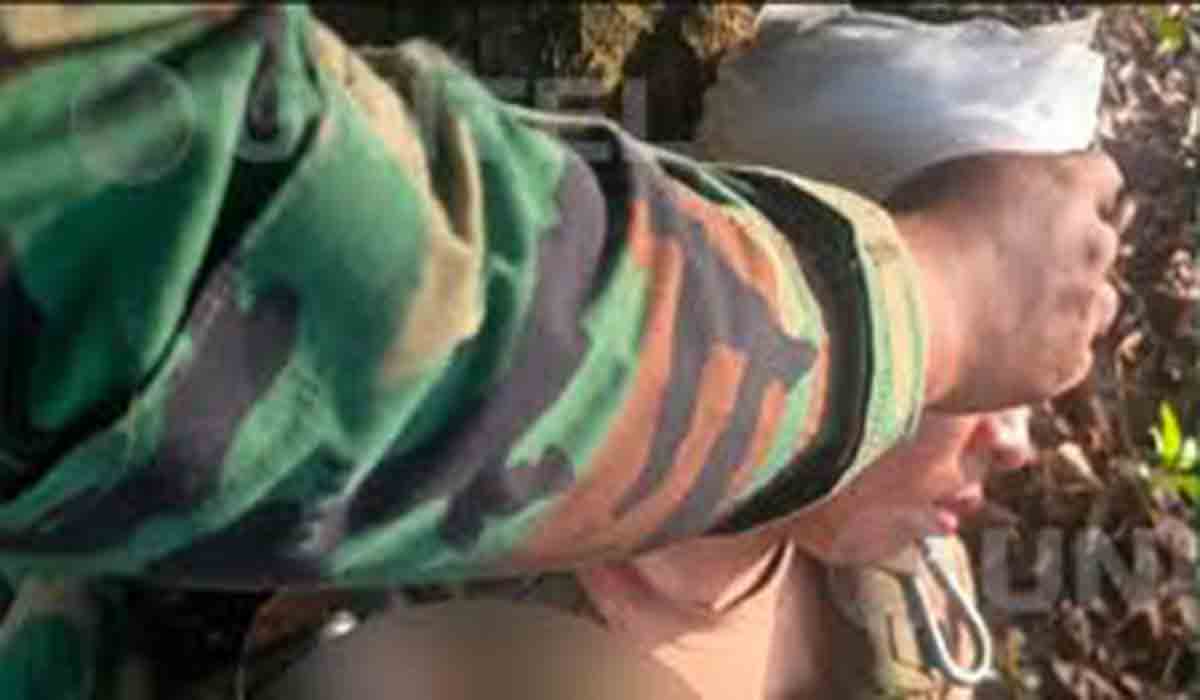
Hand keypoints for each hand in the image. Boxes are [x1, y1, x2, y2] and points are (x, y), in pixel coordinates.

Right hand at [888, 151, 1133, 412]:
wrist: (897, 317)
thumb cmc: (905, 242)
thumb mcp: (942, 184)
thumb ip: (988, 191)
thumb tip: (983, 204)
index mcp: (1064, 186)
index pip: (1100, 177)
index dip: (1071, 195)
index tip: (1047, 206)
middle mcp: (1089, 243)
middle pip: (1099, 243)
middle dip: (1067, 253)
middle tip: (1015, 266)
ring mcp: (1082, 309)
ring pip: (1096, 305)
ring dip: (1065, 307)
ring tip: (1010, 318)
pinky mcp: (1065, 365)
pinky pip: (1069, 360)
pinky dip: (1043, 358)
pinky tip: (996, 355)